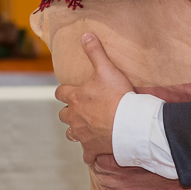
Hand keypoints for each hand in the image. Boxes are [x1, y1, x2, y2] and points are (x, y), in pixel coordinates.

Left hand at [55, 33, 131, 164]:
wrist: (130, 123)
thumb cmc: (118, 96)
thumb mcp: (107, 69)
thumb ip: (95, 52)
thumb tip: (85, 34)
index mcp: (75, 97)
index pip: (60, 93)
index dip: (64, 92)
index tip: (68, 91)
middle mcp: (75, 116)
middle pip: (64, 114)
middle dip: (69, 111)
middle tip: (80, 109)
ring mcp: (82, 134)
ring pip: (71, 133)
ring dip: (76, 130)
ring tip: (84, 128)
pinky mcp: (92, 148)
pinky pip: (86, 155)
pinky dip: (88, 154)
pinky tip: (93, 153)